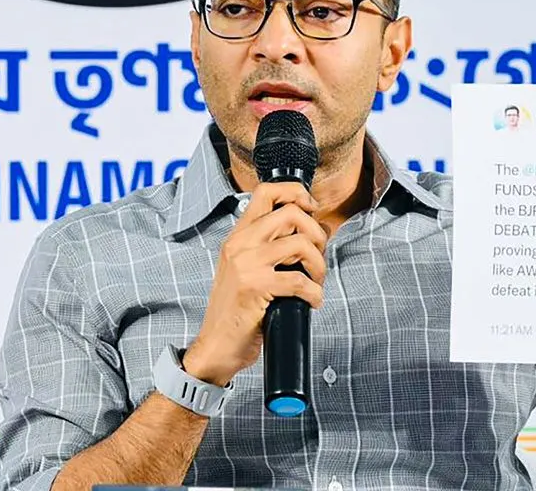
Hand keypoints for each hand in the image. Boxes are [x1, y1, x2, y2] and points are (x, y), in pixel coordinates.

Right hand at [182, 182, 327, 386]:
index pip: (266, 192)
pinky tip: (312, 301)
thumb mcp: (247, 268)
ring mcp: (246, 264)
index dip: (297, 194)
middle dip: (316, 234)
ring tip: (316, 282)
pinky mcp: (255, 287)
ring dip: (319, 265)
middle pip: (292, 213)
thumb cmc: (238, 310)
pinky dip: (314, 293)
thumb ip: (271, 246)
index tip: (312, 212)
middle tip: (317, 257)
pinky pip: (300, 280)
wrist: (216, 345)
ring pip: (300, 244)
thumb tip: (316, 231)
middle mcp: (240, 243)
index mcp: (238, 235)